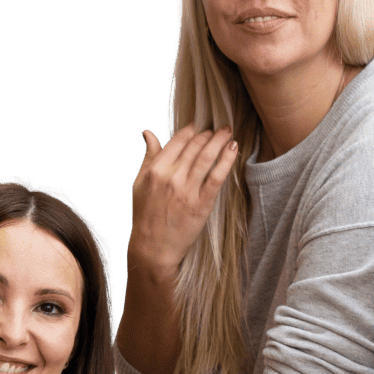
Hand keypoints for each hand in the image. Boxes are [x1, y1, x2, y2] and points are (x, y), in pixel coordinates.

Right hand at [128, 125, 238, 278]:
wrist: (153, 247)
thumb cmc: (145, 215)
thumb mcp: (140, 183)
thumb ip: (148, 156)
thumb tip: (147, 132)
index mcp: (156, 170)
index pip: (178, 141)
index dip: (192, 130)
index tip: (200, 126)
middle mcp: (171, 177)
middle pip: (195, 146)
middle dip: (208, 133)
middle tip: (218, 128)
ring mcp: (187, 190)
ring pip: (207, 156)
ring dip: (220, 140)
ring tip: (228, 131)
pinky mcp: (201, 204)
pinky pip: (217, 176)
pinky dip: (226, 159)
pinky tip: (233, 148)